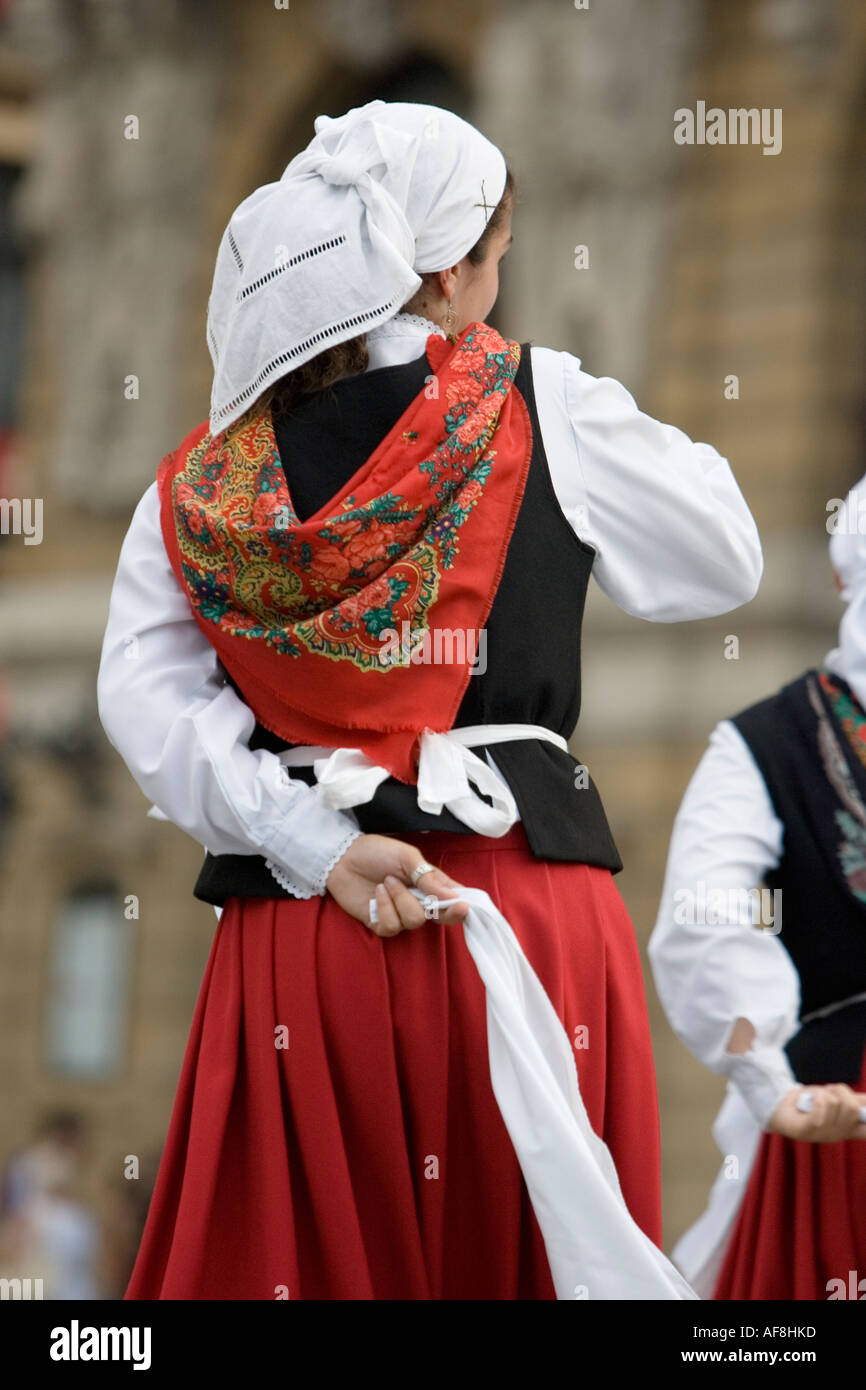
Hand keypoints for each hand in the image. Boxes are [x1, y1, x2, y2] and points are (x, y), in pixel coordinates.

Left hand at [325, 832, 469, 936]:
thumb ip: (430, 878)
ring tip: (386, 882)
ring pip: (414, 921)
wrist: (342, 857)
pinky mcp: (381, 924)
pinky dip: (385, 908)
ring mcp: (400, 914)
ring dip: (400, 899)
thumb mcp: (407, 857)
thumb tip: (453, 898)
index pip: (454, 901)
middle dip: (434, 908)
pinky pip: (392, 927)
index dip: (461, 908)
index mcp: (430, 884)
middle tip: (418, 890)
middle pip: (439, 918)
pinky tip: (378, 894)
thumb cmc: (377, 852)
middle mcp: (418, 901)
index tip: (463, 906)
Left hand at [767, 1083, 865, 1141]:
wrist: (781, 1104)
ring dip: (825, 1092)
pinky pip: (822, 1107)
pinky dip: (816, 1097)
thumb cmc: (812, 1101)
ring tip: (816, 1098)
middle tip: (828, 1092)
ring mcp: (824, 1135)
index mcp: (850, 1128)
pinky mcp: (808, 1132)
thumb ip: (857, 1101)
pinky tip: (810, 1102)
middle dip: (840, 1091)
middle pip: (853, 1107)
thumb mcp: (838, 1099)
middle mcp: (840, 1134)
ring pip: (836, 1103)